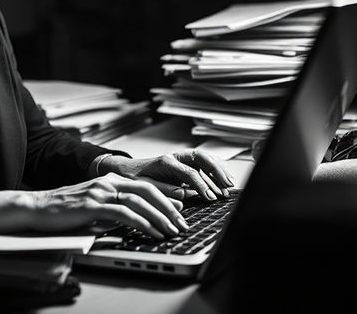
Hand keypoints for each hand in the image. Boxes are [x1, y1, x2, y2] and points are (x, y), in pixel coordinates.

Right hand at [27, 172, 189, 239]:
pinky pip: (124, 213)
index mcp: (110, 180)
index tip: (182, 207)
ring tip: (172, 229)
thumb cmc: (65, 210)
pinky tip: (152, 232)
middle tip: (182, 222)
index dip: (166, 195)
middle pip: (147, 189)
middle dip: (169, 206)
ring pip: (139, 200)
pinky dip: (142, 223)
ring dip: (160, 216)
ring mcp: (100, 192)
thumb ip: (115, 208)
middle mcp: (107, 182)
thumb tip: (139, 219)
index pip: (145, 184)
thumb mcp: (95, 206)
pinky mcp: (93, 205)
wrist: (38, 207)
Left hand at [103, 150, 235, 201]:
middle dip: (217, 171)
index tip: (210, 198)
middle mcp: (175, 157)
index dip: (202, 185)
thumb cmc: (134, 179)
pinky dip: (216, 168)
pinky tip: (224, 178)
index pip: (190, 172)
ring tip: (230, 185)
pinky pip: (203, 162)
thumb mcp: (145, 188)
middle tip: (227, 186)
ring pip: (205, 158)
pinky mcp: (184, 162)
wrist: (126, 170)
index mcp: (165, 162)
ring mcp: (181, 158)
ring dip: (219, 169)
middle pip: (201, 158)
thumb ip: (165, 191)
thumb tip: (185, 196)